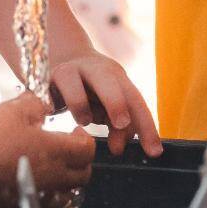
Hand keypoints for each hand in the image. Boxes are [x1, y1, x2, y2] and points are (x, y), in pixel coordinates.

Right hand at [0, 91, 96, 207]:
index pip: (88, 149)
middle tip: (66, 149)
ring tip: (50, 168)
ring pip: (66, 194)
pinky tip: (32, 186)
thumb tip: (47, 106)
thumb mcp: (13, 110)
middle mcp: (55, 178)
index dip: (85, 138)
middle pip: (83, 175)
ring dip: (64, 181)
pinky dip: (45, 198)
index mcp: (57, 152)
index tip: (75, 131)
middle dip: (79, 160)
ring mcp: (41, 199)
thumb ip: (36, 105)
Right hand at [48, 52, 162, 158]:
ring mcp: (74, 71)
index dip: (147, 127)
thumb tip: (118, 148)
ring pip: (77, 90)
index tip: (154, 152)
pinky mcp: (52, 76)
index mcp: (119, 78)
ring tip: (83, 120)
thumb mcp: (108, 106)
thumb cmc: (91, 88)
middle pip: (110, 84)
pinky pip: (54, 96)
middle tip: (121, 124)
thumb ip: (117, 127)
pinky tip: (55, 112)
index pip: (137, 102)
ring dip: (82, 109)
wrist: (65, 55)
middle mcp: (99, 70)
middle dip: (117, 104)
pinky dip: (57, 107)